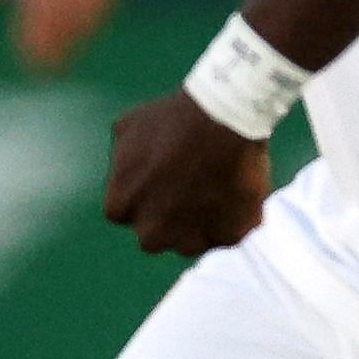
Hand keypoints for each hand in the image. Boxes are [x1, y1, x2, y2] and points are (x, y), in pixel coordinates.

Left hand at [105, 90, 270, 258]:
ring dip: (200, 224)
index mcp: (119, 206)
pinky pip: (231, 232)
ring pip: (193, 242)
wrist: (224, 117)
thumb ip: (122, 159)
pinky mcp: (230, 236)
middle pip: (158, 234)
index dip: (147, 195)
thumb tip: (126, 165)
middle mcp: (151, 232)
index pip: (127, 211)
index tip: (165, 177)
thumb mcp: (129, 126)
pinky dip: (235, 217)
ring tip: (216, 187)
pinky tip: (238, 188)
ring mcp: (191, 239)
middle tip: (190, 186)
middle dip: (169, 218)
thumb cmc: (174, 117)